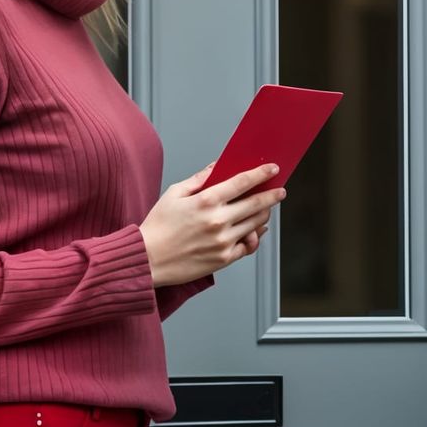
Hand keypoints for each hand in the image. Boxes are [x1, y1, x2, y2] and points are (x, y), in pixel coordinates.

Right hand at [140, 162, 284, 286]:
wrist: (147, 259)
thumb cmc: (157, 226)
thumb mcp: (174, 194)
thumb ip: (199, 179)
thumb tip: (217, 166)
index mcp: (206, 201)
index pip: (242, 182)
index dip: (261, 174)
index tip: (273, 169)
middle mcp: (218, 220)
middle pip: (256, 204)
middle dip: (272, 195)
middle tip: (280, 191)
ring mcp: (223, 241)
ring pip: (256, 224)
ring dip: (264, 214)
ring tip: (265, 209)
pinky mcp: (223, 259)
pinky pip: (248, 246)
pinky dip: (254, 237)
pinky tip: (255, 231)